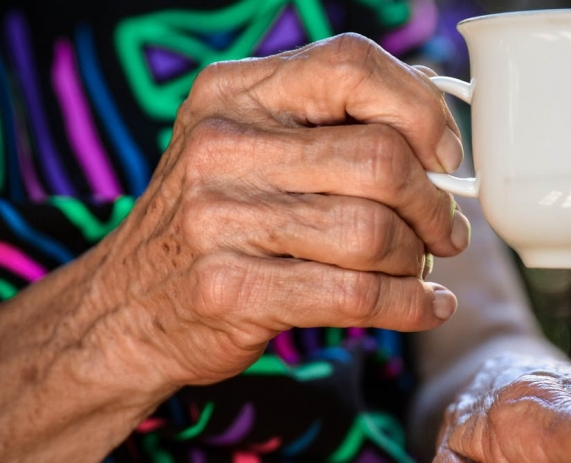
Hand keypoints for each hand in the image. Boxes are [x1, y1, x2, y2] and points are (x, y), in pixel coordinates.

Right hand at [83, 33, 468, 388]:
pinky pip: (356, 295)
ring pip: (373, 231)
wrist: (124, 307)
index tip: (444, 155)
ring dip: (417, 257)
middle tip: (444, 229)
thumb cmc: (214, 219)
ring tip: (419, 266)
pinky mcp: (232, 290)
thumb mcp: (248, 145)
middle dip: (433, 202)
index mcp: (234, 92)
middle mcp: (222, 146)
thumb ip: (327, 119)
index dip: (419, 109)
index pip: (352, 65)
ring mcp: (220, 219)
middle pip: (380, 158)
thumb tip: (432, 106)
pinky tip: (427, 305)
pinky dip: (411, 305)